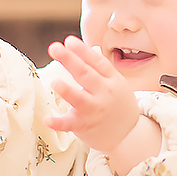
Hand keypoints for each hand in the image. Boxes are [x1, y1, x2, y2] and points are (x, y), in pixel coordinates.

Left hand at [44, 36, 140, 153]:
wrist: (129, 134)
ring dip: (68, 91)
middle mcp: (104, 93)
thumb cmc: (118, 104)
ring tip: (55, 82)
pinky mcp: (84, 126)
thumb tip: (89, 47)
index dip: (83, 51)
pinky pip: (70, 124)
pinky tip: (47, 119)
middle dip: (70, 60)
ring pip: (80, 100)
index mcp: (111, 79)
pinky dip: (58, 123)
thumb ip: (100, 67)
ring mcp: (94, 110)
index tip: (69, 41)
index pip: (97, 61)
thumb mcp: (115, 83)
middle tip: (54, 48)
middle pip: (86, 74)